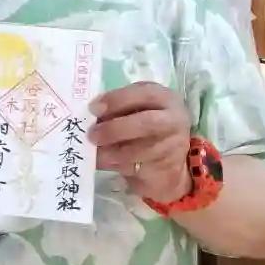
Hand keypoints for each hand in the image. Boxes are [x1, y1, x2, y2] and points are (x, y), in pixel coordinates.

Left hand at [89, 82, 192, 205]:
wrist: (166, 159)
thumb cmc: (143, 125)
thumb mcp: (135, 108)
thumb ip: (118, 107)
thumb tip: (91, 112)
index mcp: (165, 99)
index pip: (144, 94)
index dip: (117, 100)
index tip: (93, 108)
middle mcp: (173, 121)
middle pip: (147, 123)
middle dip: (115, 129)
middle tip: (92, 135)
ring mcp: (172, 147)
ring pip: (142, 150)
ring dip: (113, 152)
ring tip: (94, 151)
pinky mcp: (166, 169)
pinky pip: (138, 168)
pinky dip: (116, 165)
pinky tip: (103, 162)